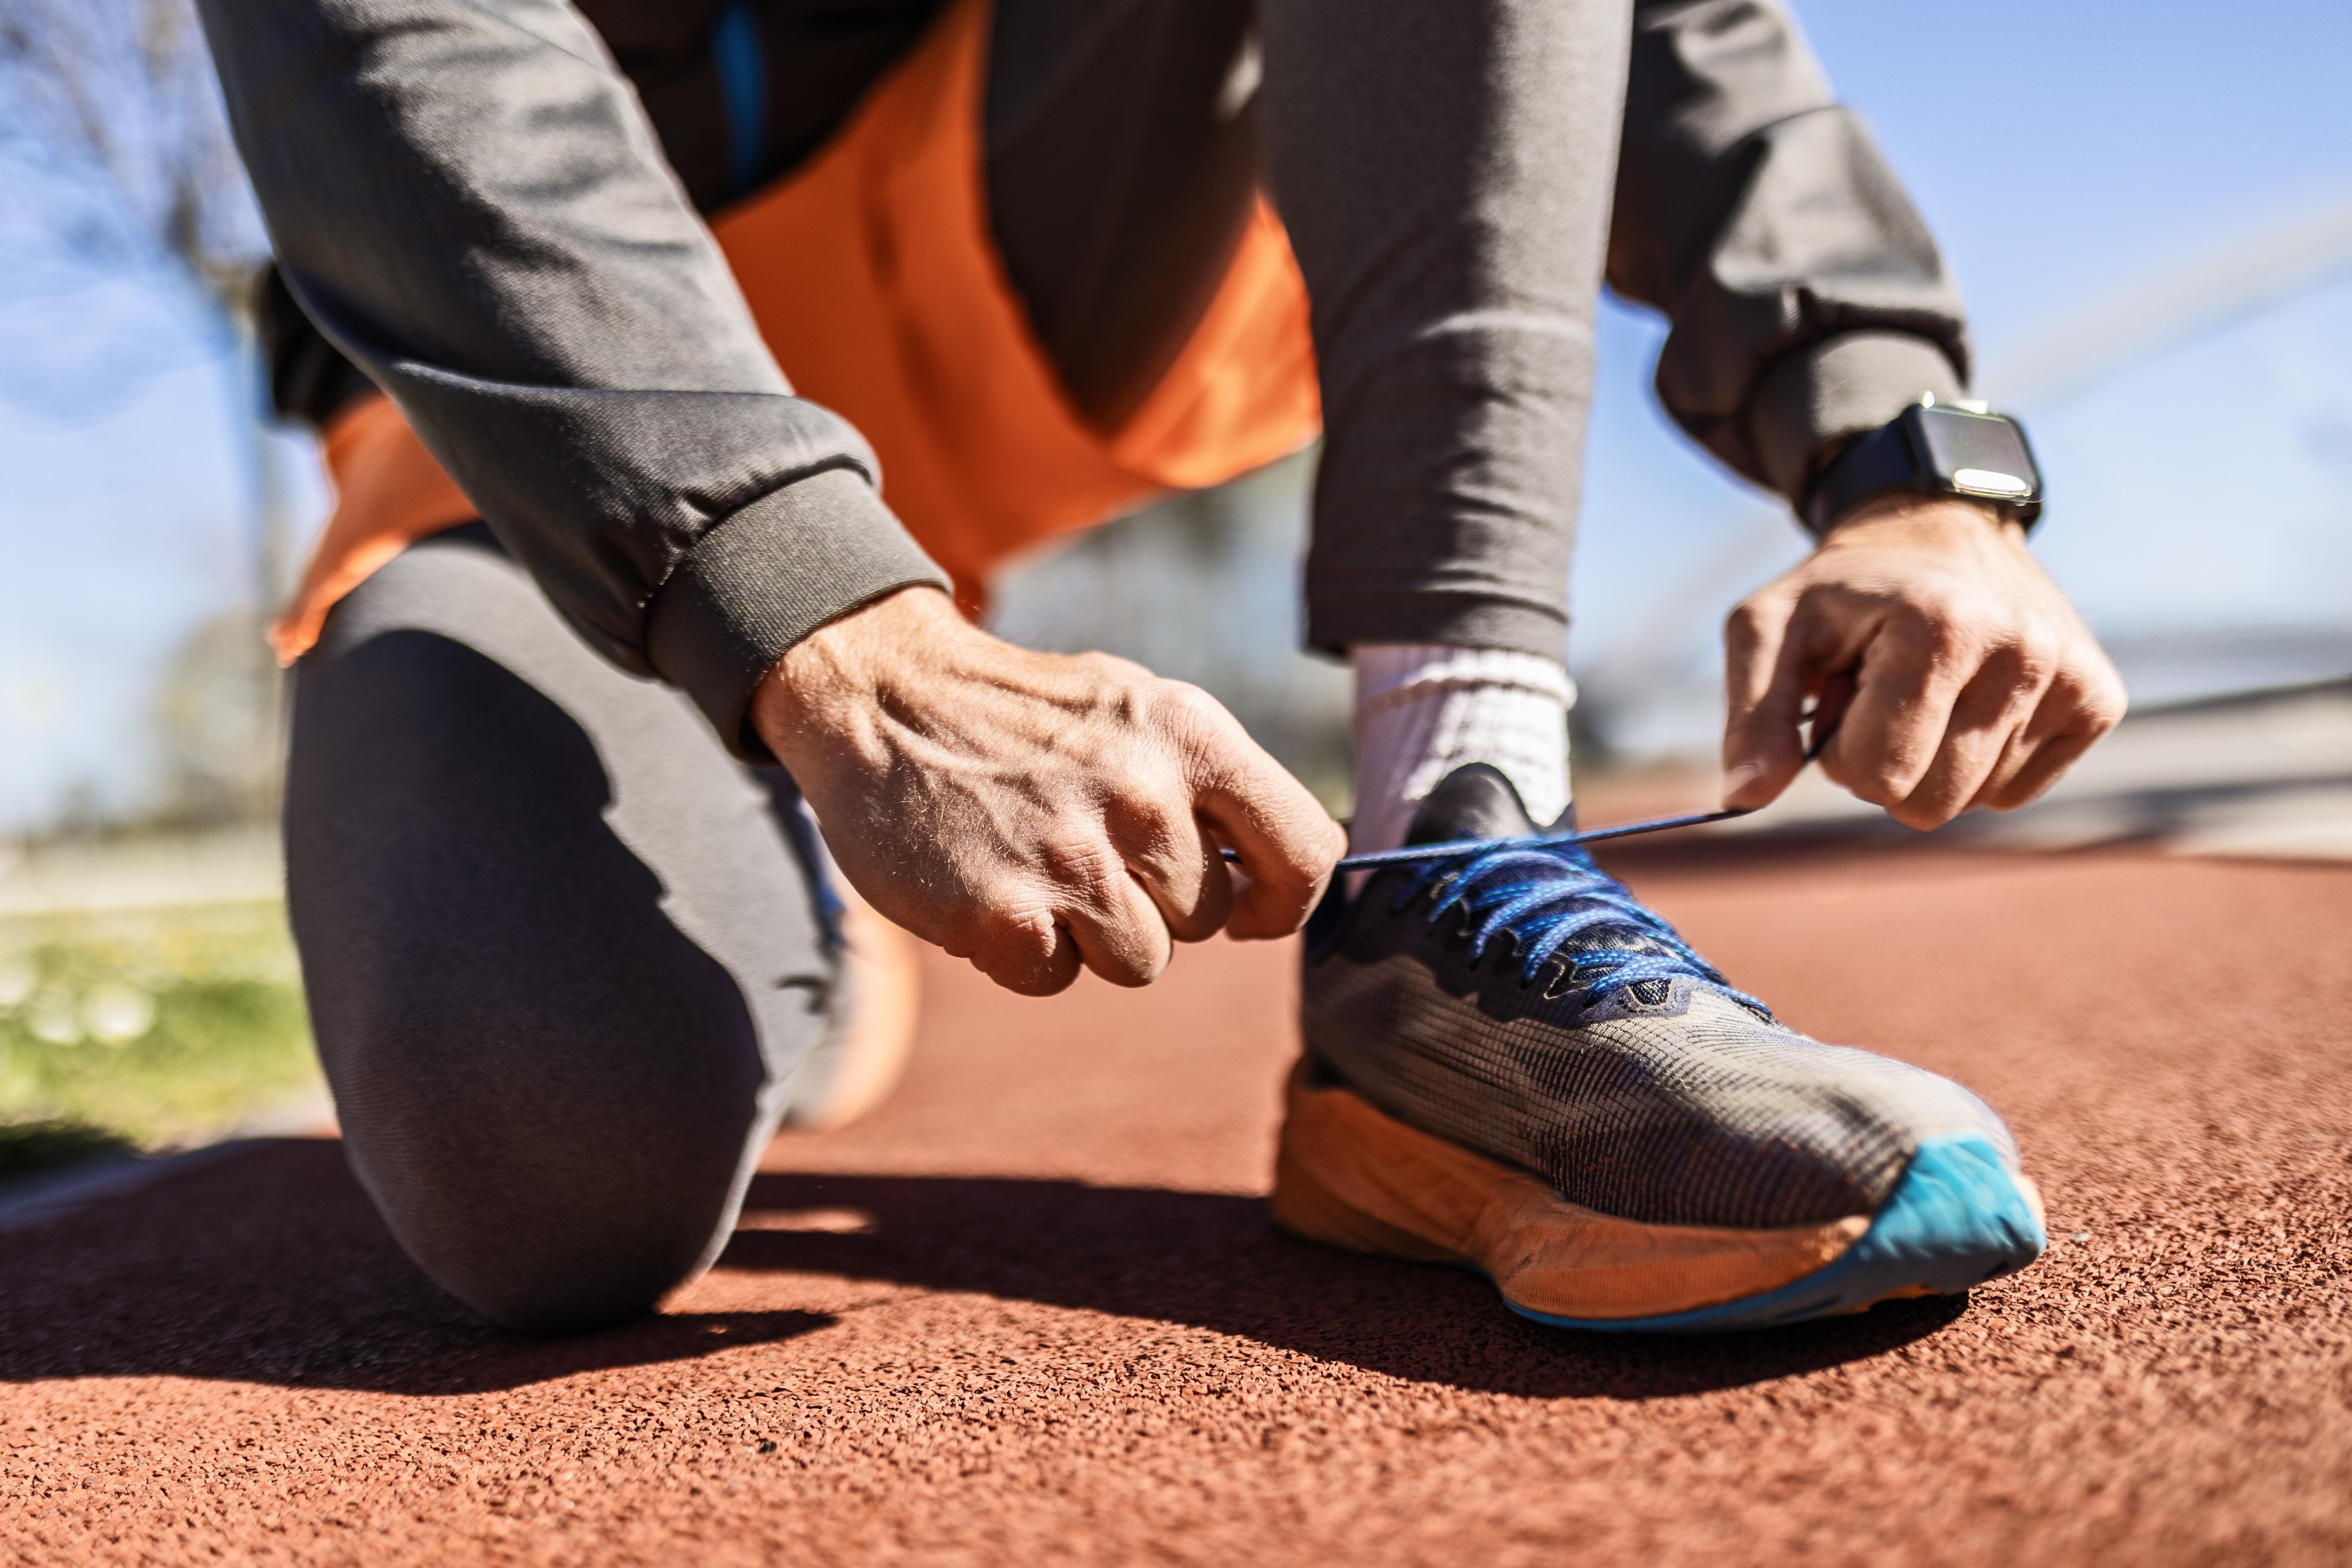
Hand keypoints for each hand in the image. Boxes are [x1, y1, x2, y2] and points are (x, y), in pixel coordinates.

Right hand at [750, 587, 1345, 994]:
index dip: (1283, 900)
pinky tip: (991, 885)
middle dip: (1154, 902)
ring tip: (1037, 864)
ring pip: (1141, 961)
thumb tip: (1275, 879)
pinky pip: (1056, 978)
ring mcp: (1071, 857)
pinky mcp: (1003, 914)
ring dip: (1090, 934)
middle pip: (1207, 919)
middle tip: (1085, 846)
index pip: (1306, 850)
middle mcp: (1141, 794)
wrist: (882, 695)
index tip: (1250, 911)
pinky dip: (1023, 950)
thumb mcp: (1136, 712)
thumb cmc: (1024, 718)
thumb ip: (1209, 787)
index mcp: (1189, 734)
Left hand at [1721, 497, 2127, 828]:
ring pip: (1973, 802)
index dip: (1839, 751)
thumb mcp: (1768, 630)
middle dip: (1885, 765)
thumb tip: (1741, 800)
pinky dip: (1980, 762)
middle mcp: (2021, 648)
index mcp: (1940, 627)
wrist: (1934, 528)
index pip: (1875, 776)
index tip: (1844, 693)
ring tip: (1926, 689)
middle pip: (1928, 803)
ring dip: (1932, 762)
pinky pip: (2017, 791)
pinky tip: (1969, 699)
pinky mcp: (2099, 698)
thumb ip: (1751, 717)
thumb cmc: (1842, 591)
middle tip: (1884, 695)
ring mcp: (2070, 674)